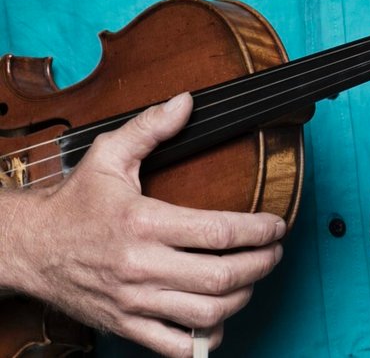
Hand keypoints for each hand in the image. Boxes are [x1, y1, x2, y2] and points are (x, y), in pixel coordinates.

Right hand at [0, 93, 285, 357]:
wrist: (28, 248)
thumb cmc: (73, 203)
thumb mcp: (108, 155)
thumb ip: (150, 127)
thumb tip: (187, 101)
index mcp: (143, 223)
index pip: (218, 232)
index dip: (258, 231)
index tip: (277, 225)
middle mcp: (140, 266)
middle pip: (220, 277)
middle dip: (261, 264)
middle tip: (275, 252)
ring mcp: (133, 301)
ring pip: (204, 314)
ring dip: (241, 298)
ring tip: (254, 278)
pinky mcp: (123, 324)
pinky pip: (172, 346)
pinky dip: (203, 341)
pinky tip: (218, 320)